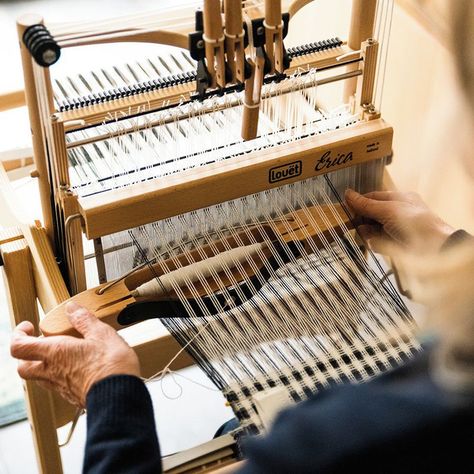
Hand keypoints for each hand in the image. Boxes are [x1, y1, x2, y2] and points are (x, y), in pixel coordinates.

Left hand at [10, 303, 139, 407]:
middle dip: (26, 354)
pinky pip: (57, 386)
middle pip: (23, 367)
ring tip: (59, 354)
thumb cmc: (110, 365)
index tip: (28, 327)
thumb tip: (72, 309)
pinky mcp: (72, 396)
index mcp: (54, 352)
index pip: (19, 347)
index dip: (18, 335)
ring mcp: (61, 387)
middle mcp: (52, 371)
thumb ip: (84, 320)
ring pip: (39, 377)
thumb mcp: (101, 333)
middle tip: (39, 343)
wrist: (119, 395)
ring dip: (42, 365)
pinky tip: (75, 369)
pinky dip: (59, 376)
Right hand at [345, 189, 454, 253]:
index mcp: (399, 199)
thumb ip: (367, 204)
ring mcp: (395, 230)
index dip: (359, 202)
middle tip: (358, 224)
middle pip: (370, 215)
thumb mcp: (389, 210)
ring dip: (368, 234)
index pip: (373, 197)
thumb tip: (348, 194)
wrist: (435, 250)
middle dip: (363, 220)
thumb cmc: (417, 224)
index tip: (347, 208)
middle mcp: (397, 213)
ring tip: (373, 237)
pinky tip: (380, 245)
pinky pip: (377, 243)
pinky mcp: (394, 245)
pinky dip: (375, 244)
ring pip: (371, 230)